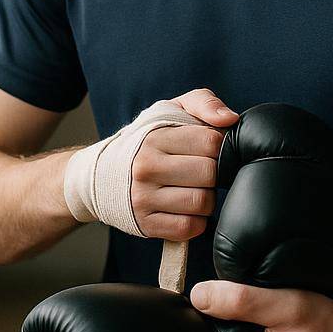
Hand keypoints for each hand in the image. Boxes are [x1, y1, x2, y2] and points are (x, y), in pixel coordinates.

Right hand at [130, 89, 237, 242]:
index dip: (219, 146)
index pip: (210, 142)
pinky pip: (189, 227)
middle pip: (209, 174)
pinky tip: (187, 209)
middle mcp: (145, 168)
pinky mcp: (146, 224)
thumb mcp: (171, 111)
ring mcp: (143, 198)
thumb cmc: (147, 141)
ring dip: (207, 199)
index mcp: (154, 138)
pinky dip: (197, 221)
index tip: (209, 150)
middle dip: (214, 173)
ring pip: (202, 202)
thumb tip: (230, 119)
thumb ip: (204, 103)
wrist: (102, 176)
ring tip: (194, 189)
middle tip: (203, 172)